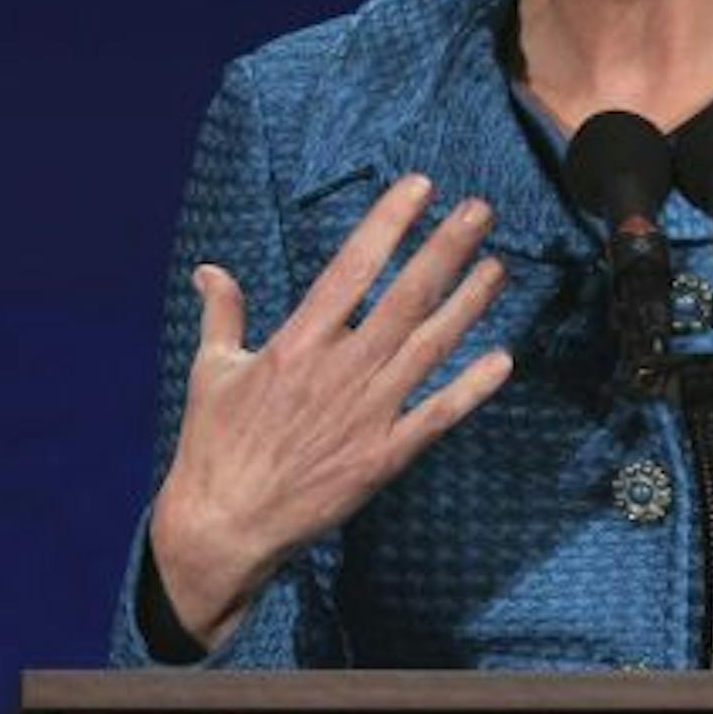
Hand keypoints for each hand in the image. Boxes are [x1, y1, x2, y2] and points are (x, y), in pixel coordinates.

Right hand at [150, 174, 512, 648]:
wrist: (224, 526)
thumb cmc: (214, 447)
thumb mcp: (210, 372)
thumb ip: (222, 315)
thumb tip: (210, 270)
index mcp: (297, 343)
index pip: (352, 268)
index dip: (388, 224)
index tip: (419, 187)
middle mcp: (339, 371)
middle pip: (405, 298)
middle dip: (446, 249)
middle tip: (481, 210)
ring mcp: (367, 414)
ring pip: (430, 347)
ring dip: (468, 304)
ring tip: (498, 267)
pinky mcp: (384, 457)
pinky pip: (437, 415)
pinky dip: (471, 388)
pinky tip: (502, 359)